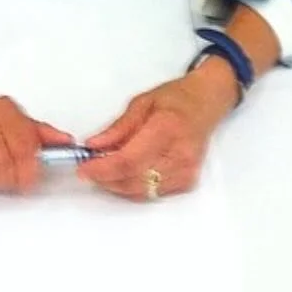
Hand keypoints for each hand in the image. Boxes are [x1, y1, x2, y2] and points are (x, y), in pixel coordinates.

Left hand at [76, 56, 238, 201]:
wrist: (206, 103)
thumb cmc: (176, 98)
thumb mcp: (142, 102)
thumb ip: (118, 127)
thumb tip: (94, 145)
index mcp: (166, 129)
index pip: (128, 160)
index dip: (102, 168)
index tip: (84, 168)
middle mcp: (179, 154)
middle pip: (132, 180)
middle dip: (105, 178)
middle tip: (90, 167)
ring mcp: (185, 171)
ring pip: (140, 191)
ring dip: (118, 184)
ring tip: (107, 167)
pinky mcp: (187, 181)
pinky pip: (151, 193)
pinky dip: (134, 186)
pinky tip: (128, 171)